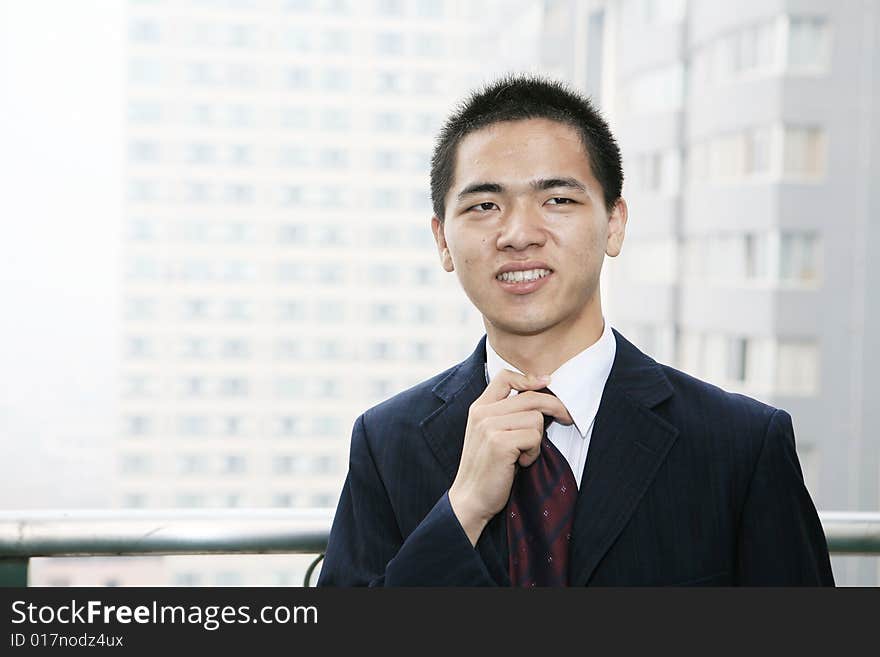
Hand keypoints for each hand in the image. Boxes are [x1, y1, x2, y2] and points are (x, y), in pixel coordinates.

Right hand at [448, 369, 572, 546]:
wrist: (470, 499)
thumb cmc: (486, 469)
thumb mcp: (490, 434)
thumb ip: (506, 414)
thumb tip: (542, 395)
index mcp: (479, 408)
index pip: (505, 377)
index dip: (529, 379)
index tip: (546, 383)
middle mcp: (482, 413)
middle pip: (530, 397)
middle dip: (555, 407)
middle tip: (567, 418)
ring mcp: (489, 427)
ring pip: (536, 418)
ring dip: (537, 440)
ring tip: (523, 454)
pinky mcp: (500, 443)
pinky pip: (534, 436)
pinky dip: (533, 452)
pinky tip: (520, 463)